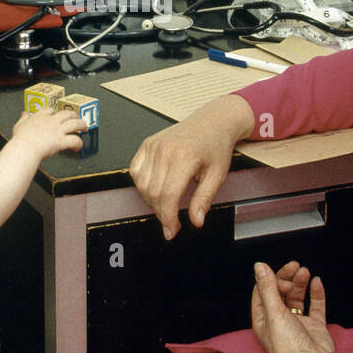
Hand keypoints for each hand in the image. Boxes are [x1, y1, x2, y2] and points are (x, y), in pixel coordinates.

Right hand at [11, 108, 85, 157]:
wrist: (24, 149)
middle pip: (66, 113)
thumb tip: (24, 114)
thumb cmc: (20, 140)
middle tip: (77, 118)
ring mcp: (57, 131)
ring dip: (82, 125)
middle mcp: (51, 122)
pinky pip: (75, 140)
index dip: (55, 111)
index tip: (56, 114)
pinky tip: (78, 147)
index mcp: (40, 117)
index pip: (50, 110)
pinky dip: (79, 143)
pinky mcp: (62, 141)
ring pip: (75, 123)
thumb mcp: (19, 126)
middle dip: (73, 115)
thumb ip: (23, 119)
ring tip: (85, 128)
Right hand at [129, 94, 253, 239]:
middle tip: (172, 223)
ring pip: (142, 185)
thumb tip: (196, 221)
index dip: (168, 218)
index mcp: (184, 157)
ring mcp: (154, 145)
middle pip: (154, 193)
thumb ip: (204, 199)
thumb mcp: (217, 175)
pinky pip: (135, 171)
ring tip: (167, 205)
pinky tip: (155, 189)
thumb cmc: (216, 146)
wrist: (212, 121)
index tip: (172, 231)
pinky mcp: (147, 143)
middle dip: (161, 213)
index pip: (169, 196)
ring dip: (151, 201)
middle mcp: (165, 150)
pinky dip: (141, 185)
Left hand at [250, 261, 334, 352]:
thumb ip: (268, 288)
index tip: (281, 275)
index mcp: (264, 320)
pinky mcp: (315, 327)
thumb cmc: (289, 347)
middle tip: (295, 266)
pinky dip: (316, 293)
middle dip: (286, 278)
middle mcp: (279, 321)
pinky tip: (317, 281)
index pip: (263, 292)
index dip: (271, 280)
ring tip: (305, 272)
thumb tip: (259, 266)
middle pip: (280, 292)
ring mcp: (298, 324)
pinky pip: (315, 306)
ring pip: (297, 298)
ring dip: (300, 283)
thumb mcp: (274, 314)